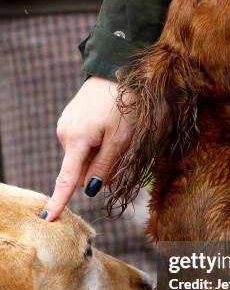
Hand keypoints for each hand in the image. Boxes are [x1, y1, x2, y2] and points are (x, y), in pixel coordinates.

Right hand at [43, 77, 132, 220]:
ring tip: (116, 133)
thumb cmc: (123, 105)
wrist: (115, 70)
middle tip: (122, 152)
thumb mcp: (122, 139)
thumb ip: (106, 166)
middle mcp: (65, 134)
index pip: (66, 179)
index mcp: (76, 141)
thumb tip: (90, 189)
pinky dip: (96, 144)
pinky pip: (83, 144)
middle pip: (81, 170)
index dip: (59, 201)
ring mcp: (66, 126)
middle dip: (99, 170)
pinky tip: (108, 126)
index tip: (47, 219)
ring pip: (83, 157)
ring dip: (100, 155)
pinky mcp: (71, 120)